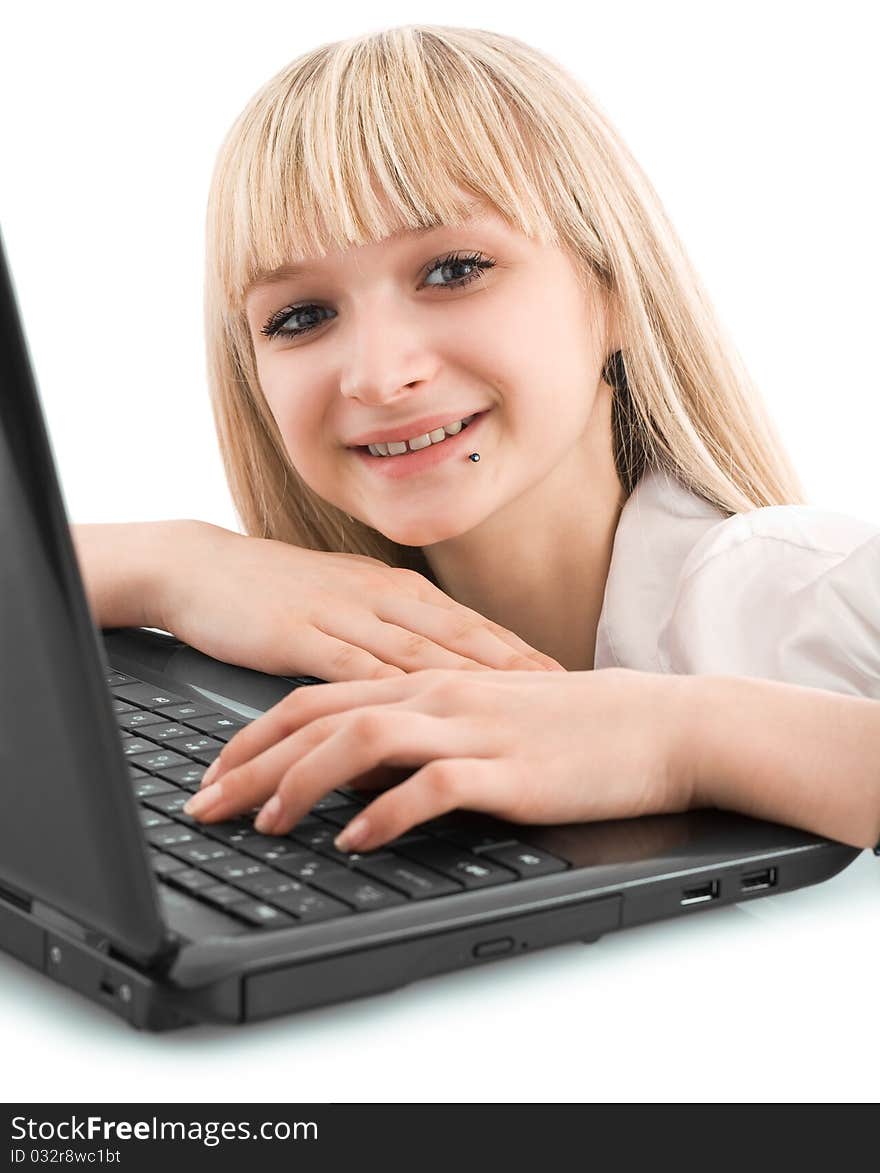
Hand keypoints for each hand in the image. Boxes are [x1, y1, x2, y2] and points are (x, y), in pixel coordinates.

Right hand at [159, 522, 565, 679]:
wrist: (198, 566)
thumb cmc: (272, 589)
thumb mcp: (343, 602)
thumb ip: (387, 631)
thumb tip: (435, 664)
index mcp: (393, 588)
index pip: (469, 623)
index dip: (519, 649)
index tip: (566, 674)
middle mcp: (378, 596)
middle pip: (460, 636)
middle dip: (516, 667)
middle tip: (567, 694)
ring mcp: (341, 613)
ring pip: (419, 652)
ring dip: (473, 680)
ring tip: (517, 706)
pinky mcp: (300, 636)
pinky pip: (354, 669)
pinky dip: (393, 695)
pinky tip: (422, 715)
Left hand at [183, 667, 696, 851]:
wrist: (663, 724)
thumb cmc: (577, 726)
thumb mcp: (483, 719)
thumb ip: (417, 734)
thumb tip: (355, 772)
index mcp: (426, 681)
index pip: (316, 698)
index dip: (254, 735)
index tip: (215, 774)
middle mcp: (437, 695)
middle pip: (316, 717)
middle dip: (250, 762)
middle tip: (206, 806)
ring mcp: (471, 727)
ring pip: (359, 741)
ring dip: (302, 783)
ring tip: (269, 824)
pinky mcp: (506, 768)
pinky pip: (429, 786)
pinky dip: (383, 814)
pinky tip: (355, 841)